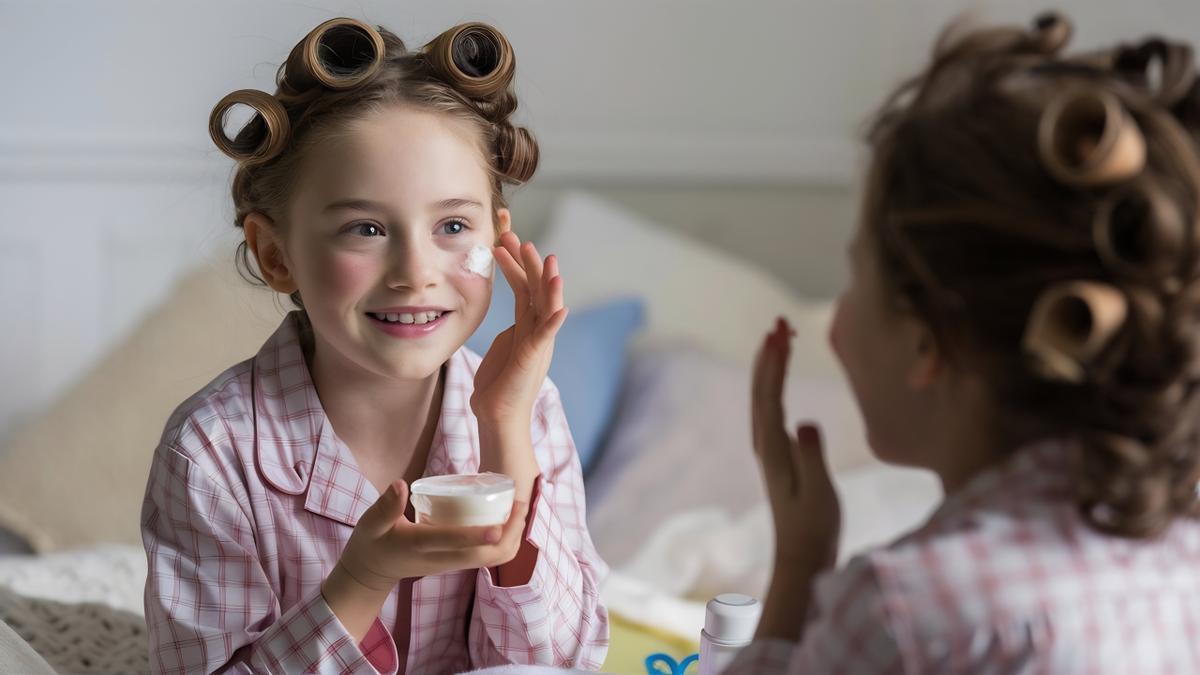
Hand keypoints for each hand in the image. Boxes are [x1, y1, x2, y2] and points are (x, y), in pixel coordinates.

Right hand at [335, 480, 529, 590]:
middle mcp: (442, 559)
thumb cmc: (372, 543)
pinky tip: (510, 521)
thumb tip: (399, 484)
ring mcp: (451, 564)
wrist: (371, 573)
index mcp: (420, 546)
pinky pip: (486, 558)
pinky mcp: (456, 563)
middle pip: (484, 557)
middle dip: (510, 534)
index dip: (477, 536)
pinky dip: (504, 542)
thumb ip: (386, 506)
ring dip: (511, 539)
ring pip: (490, 560)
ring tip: (521, 509)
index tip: (500, 526)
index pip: (453, 543)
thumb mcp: (371, 524)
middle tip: (522, 503)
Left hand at [471, 230, 567, 426]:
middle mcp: (537, 331)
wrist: (498, 417)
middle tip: (516, 237)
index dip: (516, 265)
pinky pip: (548, 334)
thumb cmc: (497, 386)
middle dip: (527, 262)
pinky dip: (554, 319)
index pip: (524, 288)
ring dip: (547, 282)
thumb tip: (510, 321)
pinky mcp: (535, 357)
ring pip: (547, 306)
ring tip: (546, 259)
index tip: (504, 242)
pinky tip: (560, 305)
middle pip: (536, 289)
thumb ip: (510, 332)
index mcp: (527, 327)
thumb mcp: (504, 349)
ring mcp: (539, 343)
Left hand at [752, 317, 840, 569]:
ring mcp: (768, 450)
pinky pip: (769, 408)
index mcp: (773, 449)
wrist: (801, 556)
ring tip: (778, 337)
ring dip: (769, 366)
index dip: (776, 364)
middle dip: (769, 354)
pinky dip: (772, 385)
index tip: (781, 334)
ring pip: (762, 397)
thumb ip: (813, 457)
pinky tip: (778, 378)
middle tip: (779, 322)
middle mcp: (764, 445)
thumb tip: (805, 422)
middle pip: (761, 390)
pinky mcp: (776, 455)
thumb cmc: (815, 526)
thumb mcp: (820, 493)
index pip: (771, 396)